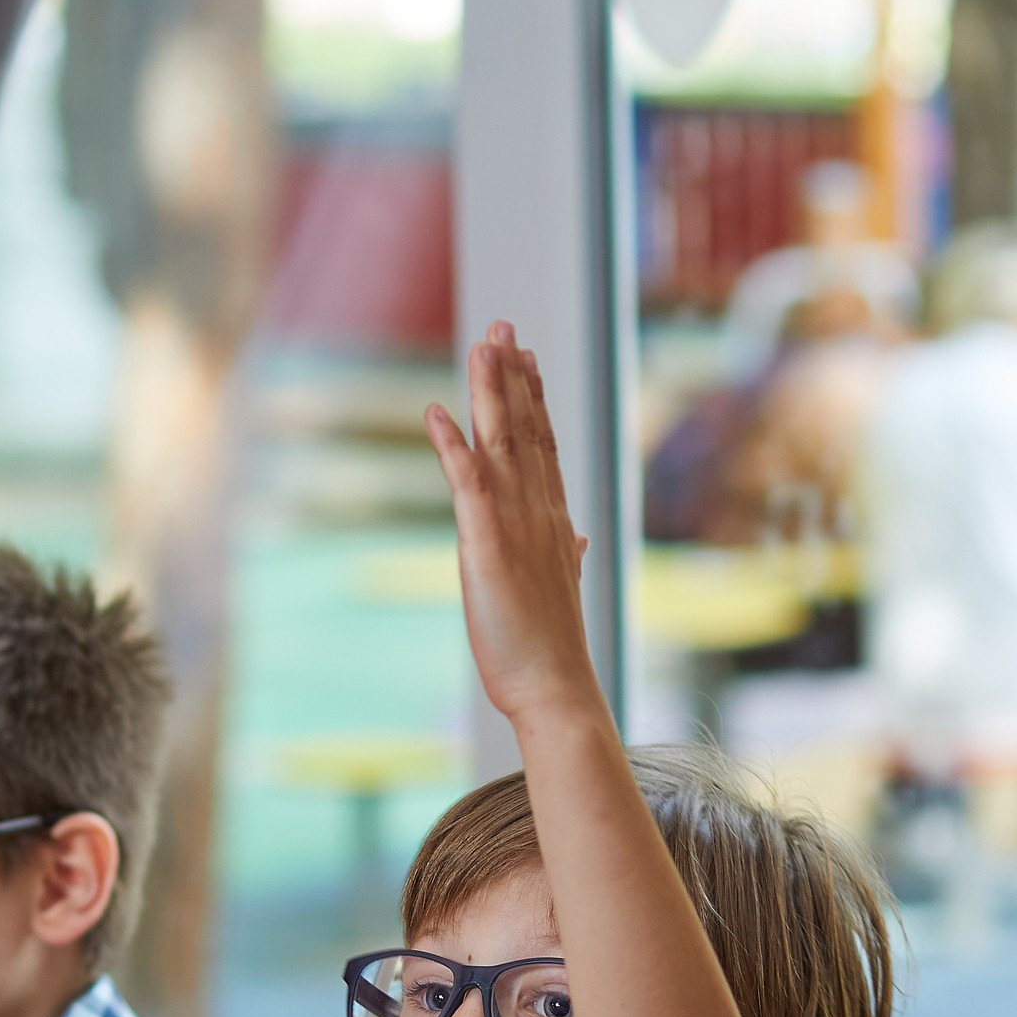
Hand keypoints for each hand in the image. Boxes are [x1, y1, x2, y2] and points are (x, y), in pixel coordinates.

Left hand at [425, 321, 594, 728]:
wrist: (557, 690)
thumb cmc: (554, 649)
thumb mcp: (561, 588)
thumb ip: (569, 552)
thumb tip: (580, 533)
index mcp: (554, 522)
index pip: (544, 446)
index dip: (535, 398)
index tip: (527, 357)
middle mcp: (540, 512)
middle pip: (526, 430)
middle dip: (514, 375)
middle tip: (504, 326)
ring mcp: (516, 525)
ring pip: (502, 443)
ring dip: (490, 391)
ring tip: (484, 342)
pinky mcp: (487, 545)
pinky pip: (467, 484)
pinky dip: (451, 446)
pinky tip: (436, 413)